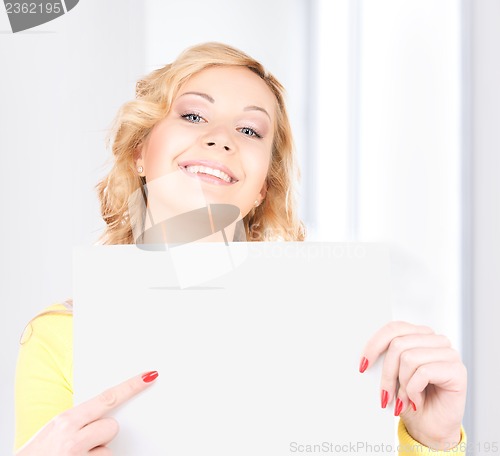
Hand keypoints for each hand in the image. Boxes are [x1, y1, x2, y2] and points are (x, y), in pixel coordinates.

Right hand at [15, 371, 158, 455]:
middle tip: (83, 443)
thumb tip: (103, 413)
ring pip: (108, 449)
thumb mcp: (55, 429)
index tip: (148, 376)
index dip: (131, 387)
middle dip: (102, 435)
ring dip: (98, 454)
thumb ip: (79, 420)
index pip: (107, 397)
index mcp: (66, 420)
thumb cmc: (38, 454)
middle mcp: (73, 437)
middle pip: (112, 427)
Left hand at [360, 322, 466, 449]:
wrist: (429, 429)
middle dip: (387, 373)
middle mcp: (436, 340)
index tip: (363, 364)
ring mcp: (449, 354)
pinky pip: (424, 372)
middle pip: (398, 344)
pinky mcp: (457, 370)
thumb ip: (384, 358)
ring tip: (404, 399)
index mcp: (420, 335)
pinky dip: (414, 390)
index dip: (375, 344)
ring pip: (409, 358)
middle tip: (386, 395)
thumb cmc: (410, 400)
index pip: (394, 328)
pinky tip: (417, 401)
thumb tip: (365, 355)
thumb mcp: (392, 375)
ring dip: (402, 385)